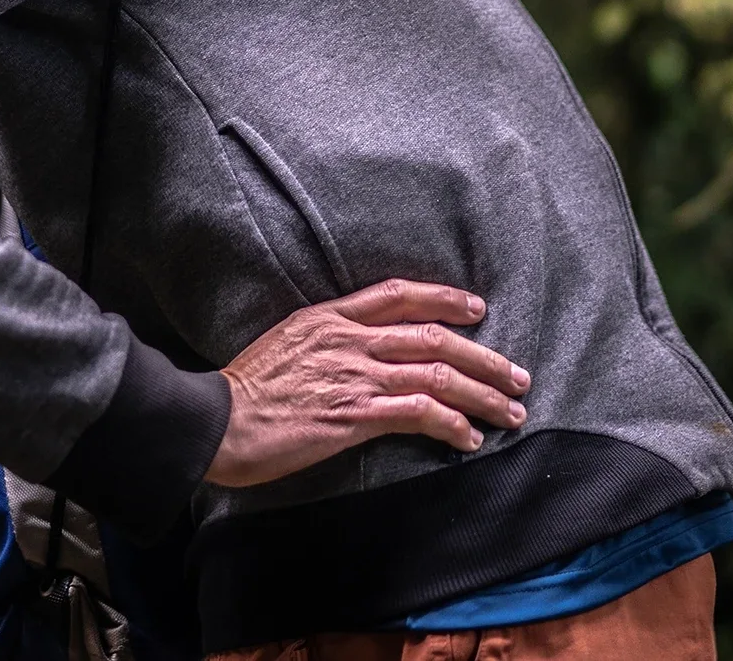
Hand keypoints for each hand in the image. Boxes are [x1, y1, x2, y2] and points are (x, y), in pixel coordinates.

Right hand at [205, 278, 531, 487]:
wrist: (216, 421)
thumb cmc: (242, 391)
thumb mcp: (284, 343)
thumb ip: (324, 340)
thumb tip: (355, 350)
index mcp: (329, 318)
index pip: (397, 294)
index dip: (443, 297)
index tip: (477, 307)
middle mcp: (348, 340)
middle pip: (433, 337)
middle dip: (483, 356)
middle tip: (516, 375)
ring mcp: (354, 376)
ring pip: (436, 375)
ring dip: (481, 395)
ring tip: (509, 412)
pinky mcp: (354, 415)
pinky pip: (418, 414)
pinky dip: (451, 424)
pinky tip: (468, 438)